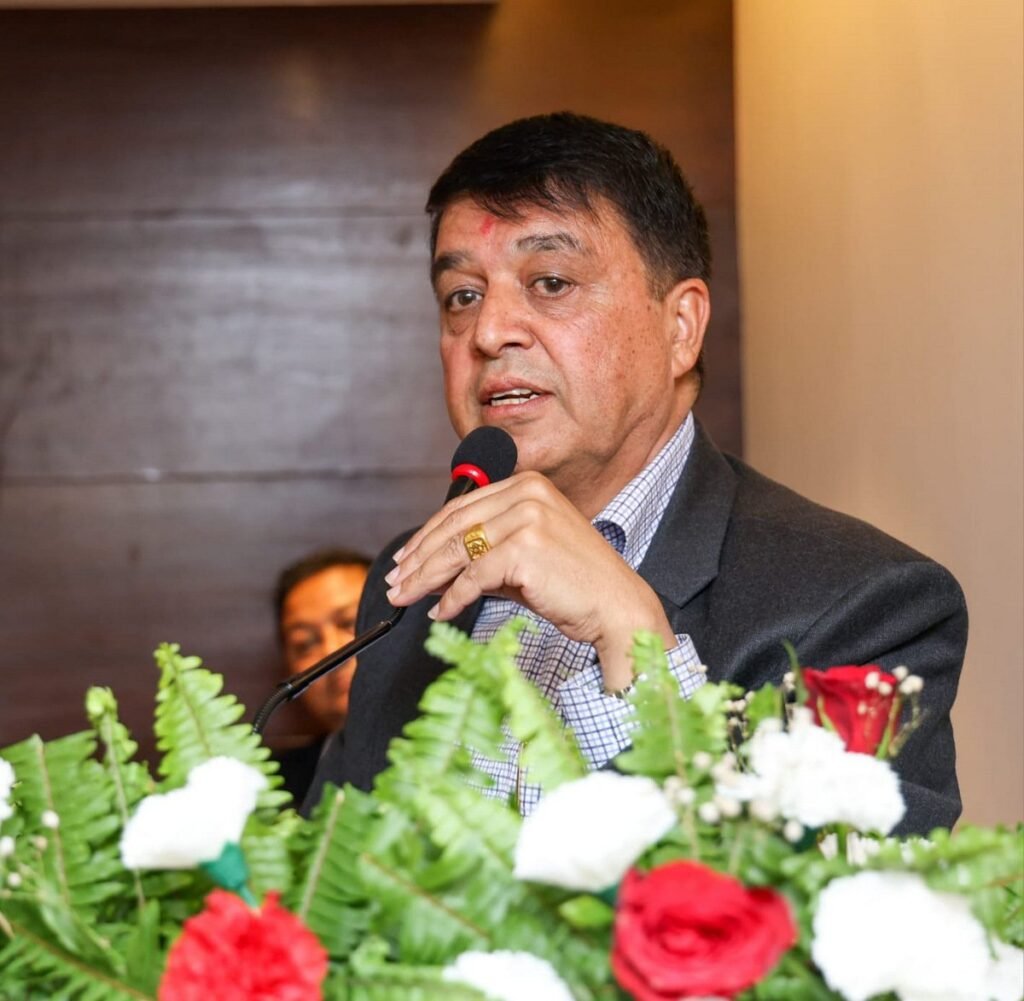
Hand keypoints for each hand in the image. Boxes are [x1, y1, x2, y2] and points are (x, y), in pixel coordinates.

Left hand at [383, 471, 675, 690]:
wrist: (616, 606)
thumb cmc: (573, 584)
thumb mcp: (523, 557)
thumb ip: (482, 553)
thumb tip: (431, 570)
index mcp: (527, 484)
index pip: (460, 508)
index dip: (426, 536)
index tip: (404, 559)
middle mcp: (527, 492)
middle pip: (453, 526)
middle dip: (417, 558)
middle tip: (394, 582)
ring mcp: (527, 516)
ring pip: (457, 550)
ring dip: (424, 578)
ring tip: (404, 598)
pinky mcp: (526, 547)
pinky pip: (474, 576)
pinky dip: (451, 598)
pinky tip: (440, 612)